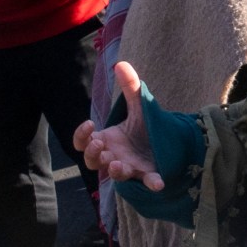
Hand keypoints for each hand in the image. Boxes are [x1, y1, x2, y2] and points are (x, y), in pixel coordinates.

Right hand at [74, 62, 162, 190]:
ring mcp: (129, 166)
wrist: (165, 141)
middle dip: (92, 154)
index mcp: (105, 140)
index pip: (82, 142)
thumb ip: (130, 87)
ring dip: (114, 170)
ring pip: (115, 174)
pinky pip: (147, 181)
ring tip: (116, 163)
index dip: (80, 135)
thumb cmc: (143, 127)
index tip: (90, 123)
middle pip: (91, 162)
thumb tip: (120, 63)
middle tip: (100, 143)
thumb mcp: (138, 106)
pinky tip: (159, 184)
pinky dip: (152, 183)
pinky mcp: (147, 173)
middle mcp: (112, 156)